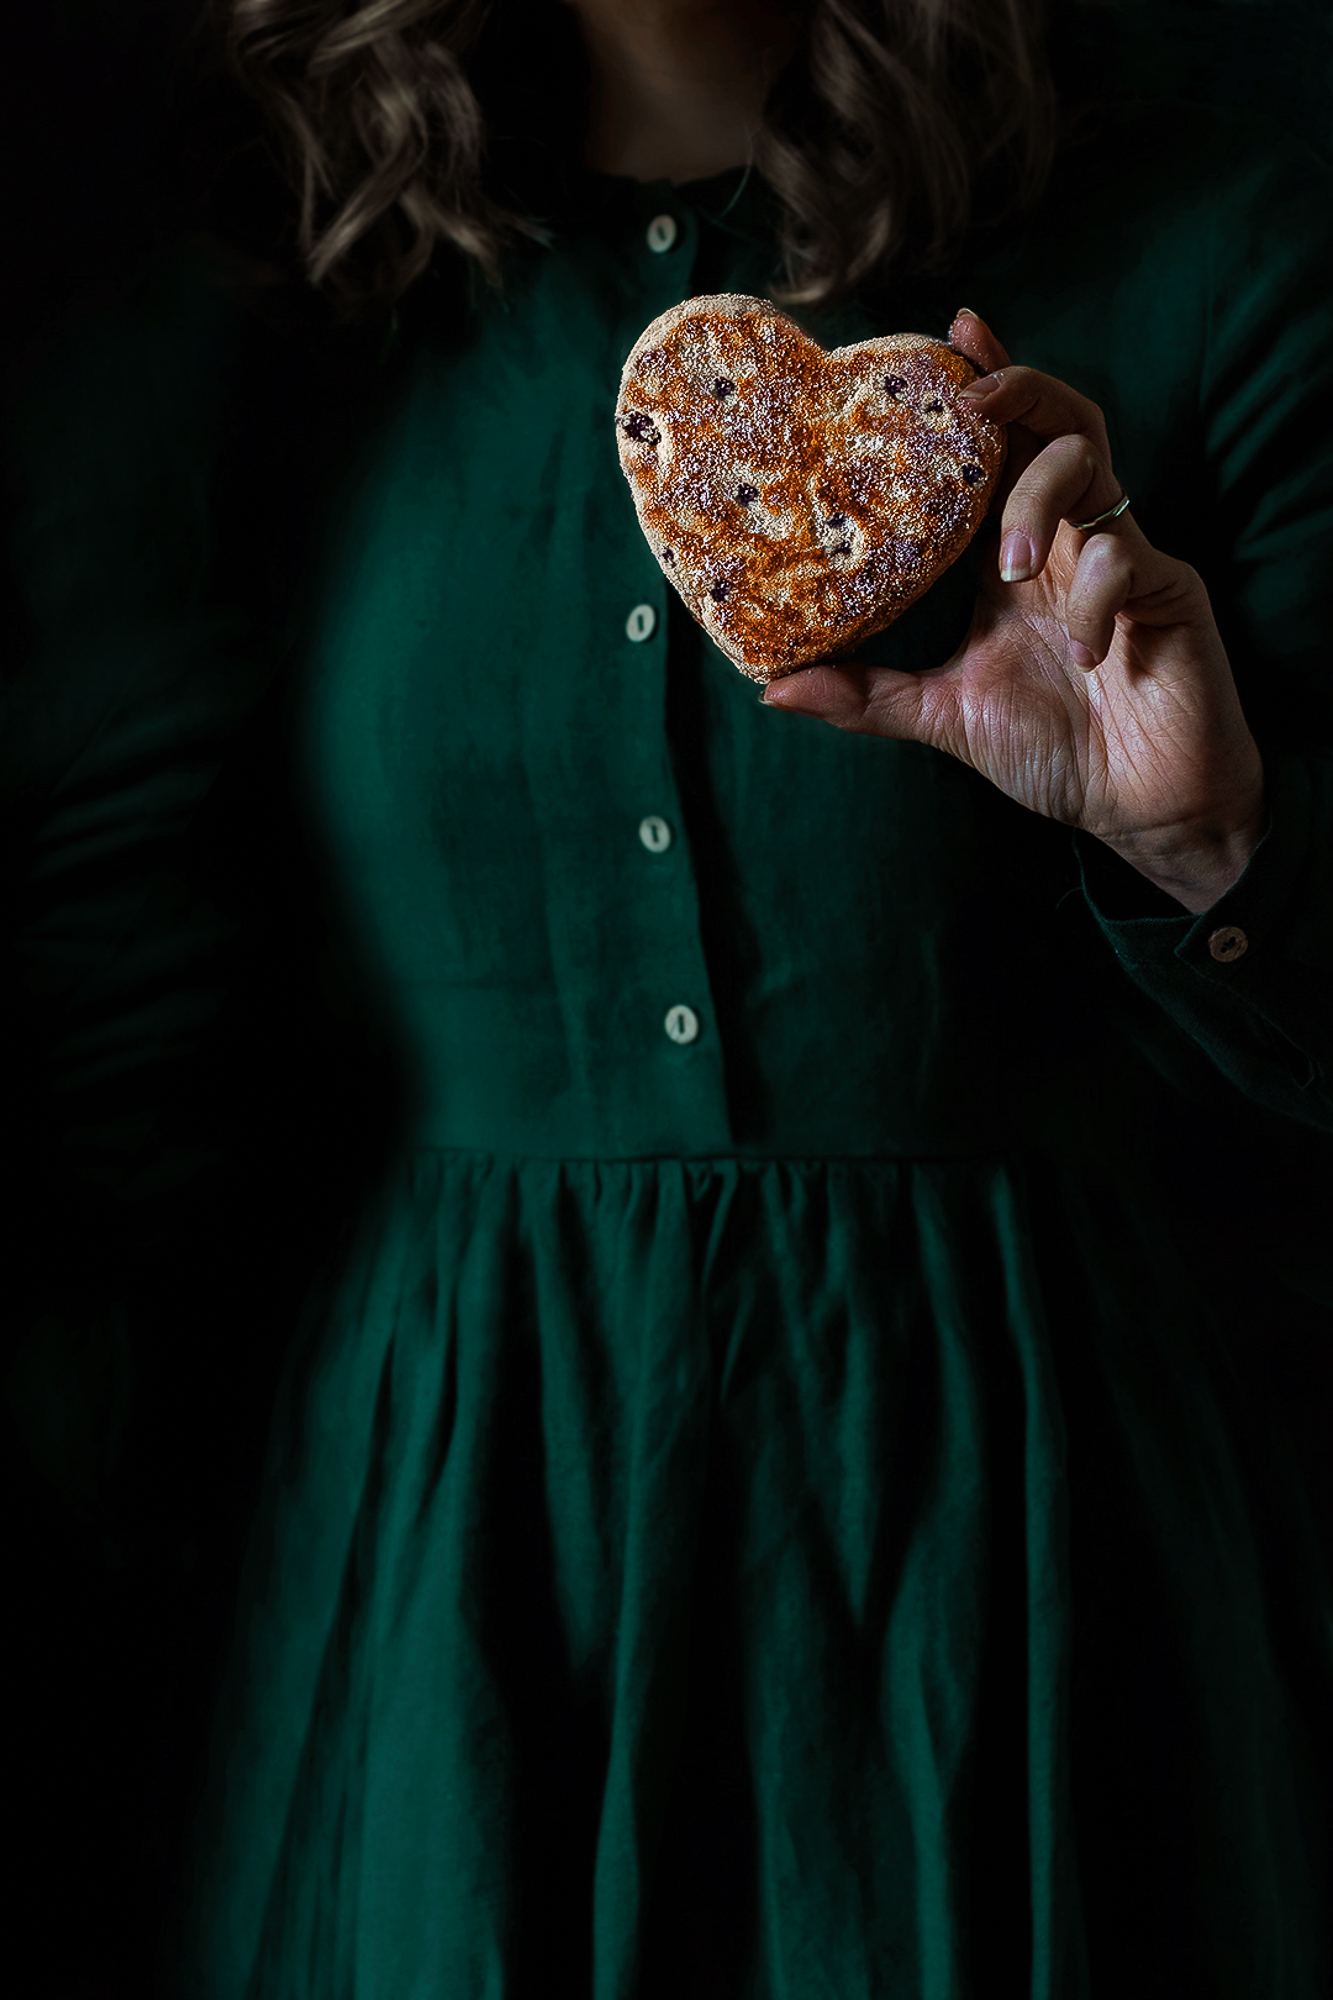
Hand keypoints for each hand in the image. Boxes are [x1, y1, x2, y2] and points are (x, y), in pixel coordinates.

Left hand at [763, 309, 1264, 913]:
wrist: (1143, 807)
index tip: (954, 329)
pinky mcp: (1172, 594)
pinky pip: (1131, 563)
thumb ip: (866, 697)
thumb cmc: (1057, 751)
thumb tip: (769, 689)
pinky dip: (1096, 602)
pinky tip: (1083, 653)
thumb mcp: (945, 717)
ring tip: (1012, 565)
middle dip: (1016, 392)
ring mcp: (1124, 559)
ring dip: (1040, 498)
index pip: (1000, 448)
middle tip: (974, 401)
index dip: (984, 382)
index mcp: (1016, 554)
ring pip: (1091, 466)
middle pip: (1056, 422)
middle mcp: (1070, 539)